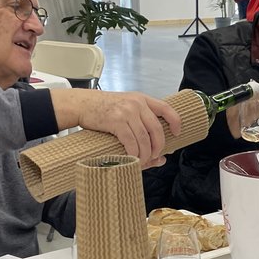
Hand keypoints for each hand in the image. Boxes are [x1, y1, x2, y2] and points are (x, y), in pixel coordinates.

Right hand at [53, 89, 182, 166]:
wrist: (81, 103)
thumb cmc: (103, 108)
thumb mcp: (124, 108)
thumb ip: (140, 124)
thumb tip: (160, 155)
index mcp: (141, 99)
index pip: (166, 108)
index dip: (175, 122)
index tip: (177, 133)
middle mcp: (136, 104)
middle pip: (156, 129)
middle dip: (159, 146)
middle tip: (155, 155)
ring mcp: (126, 112)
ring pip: (144, 138)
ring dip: (145, 153)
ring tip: (142, 160)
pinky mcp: (116, 121)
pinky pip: (131, 141)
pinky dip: (133, 153)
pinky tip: (132, 157)